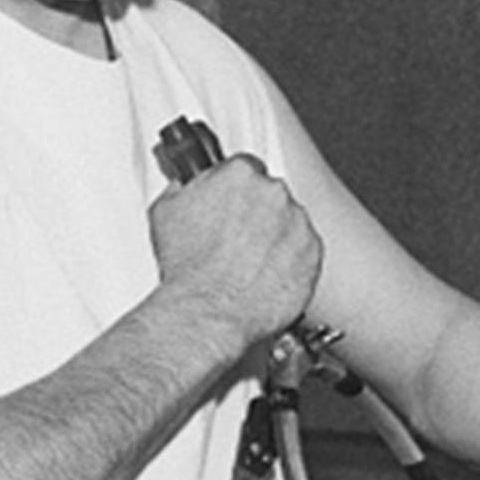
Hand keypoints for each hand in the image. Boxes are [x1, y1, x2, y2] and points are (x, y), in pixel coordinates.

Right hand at [150, 154, 322, 353]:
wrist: (210, 310)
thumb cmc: (188, 268)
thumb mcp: (166, 212)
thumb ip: (184, 188)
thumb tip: (188, 185)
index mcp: (239, 175)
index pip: (245, 168)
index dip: (235, 190)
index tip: (231, 203)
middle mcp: (274, 193)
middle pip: (270, 195)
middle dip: (256, 214)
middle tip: (236, 239)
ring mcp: (297, 222)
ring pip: (290, 223)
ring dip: (275, 237)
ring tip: (249, 263)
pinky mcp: (313, 253)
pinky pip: (305, 251)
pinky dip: (291, 261)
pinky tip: (267, 275)